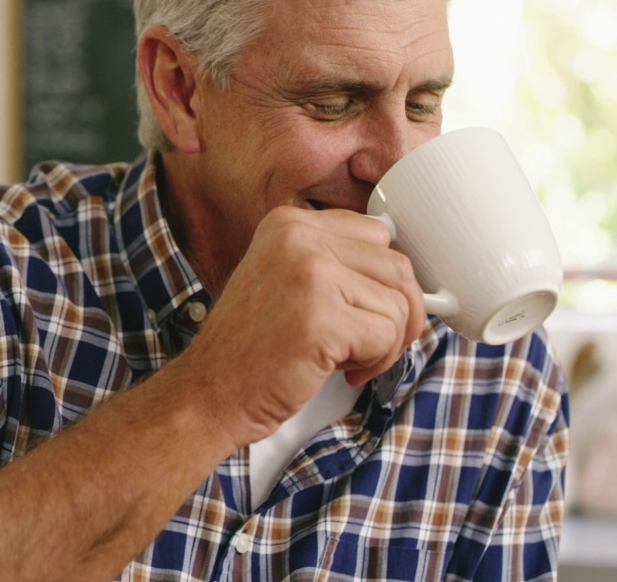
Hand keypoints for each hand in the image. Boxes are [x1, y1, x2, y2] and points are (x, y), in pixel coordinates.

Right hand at [174, 206, 425, 448]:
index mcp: (290, 224)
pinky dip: (375, 362)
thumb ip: (335, 264)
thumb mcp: (286, 280)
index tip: (367, 309)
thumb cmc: (252, 347)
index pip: (377, 235)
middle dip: (398, 314)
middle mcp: (298, 238)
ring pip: (398, 304)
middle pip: (397, 267)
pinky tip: (341, 370)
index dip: (384, 280)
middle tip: (369, 343)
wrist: (211, 391)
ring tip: (346, 358)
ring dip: (385, 343)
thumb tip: (405, 278)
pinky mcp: (322, 317)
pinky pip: (386, 336)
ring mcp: (310, 274)